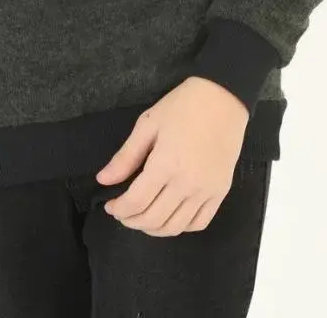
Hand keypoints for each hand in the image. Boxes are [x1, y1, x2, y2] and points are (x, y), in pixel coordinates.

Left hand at [95, 76, 249, 235]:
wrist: (223, 98)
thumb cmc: (182, 106)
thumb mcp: (148, 124)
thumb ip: (125, 156)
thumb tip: (103, 180)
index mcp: (165, 165)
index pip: (136, 202)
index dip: (119, 209)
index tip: (109, 206)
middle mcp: (187, 184)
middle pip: (154, 219)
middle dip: (132, 221)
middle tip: (122, 213)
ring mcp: (206, 191)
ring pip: (176, 227)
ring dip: (154, 229)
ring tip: (142, 217)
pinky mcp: (221, 192)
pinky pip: (199, 223)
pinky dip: (181, 227)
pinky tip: (170, 217)